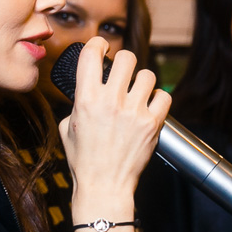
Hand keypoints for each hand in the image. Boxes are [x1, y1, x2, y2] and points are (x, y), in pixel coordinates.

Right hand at [59, 37, 169, 209]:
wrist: (104, 186)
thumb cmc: (84, 159)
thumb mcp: (67, 126)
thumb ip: (78, 102)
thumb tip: (87, 87)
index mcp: (86, 99)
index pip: (92, 54)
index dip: (98, 45)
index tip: (102, 48)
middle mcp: (111, 102)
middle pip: (127, 57)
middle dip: (125, 61)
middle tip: (124, 71)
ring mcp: (134, 112)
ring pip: (148, 75)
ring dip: (142, 82)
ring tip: (137, 93)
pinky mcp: (152, 124)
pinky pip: (164, 96)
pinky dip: (158, 99)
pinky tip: (150, 106)